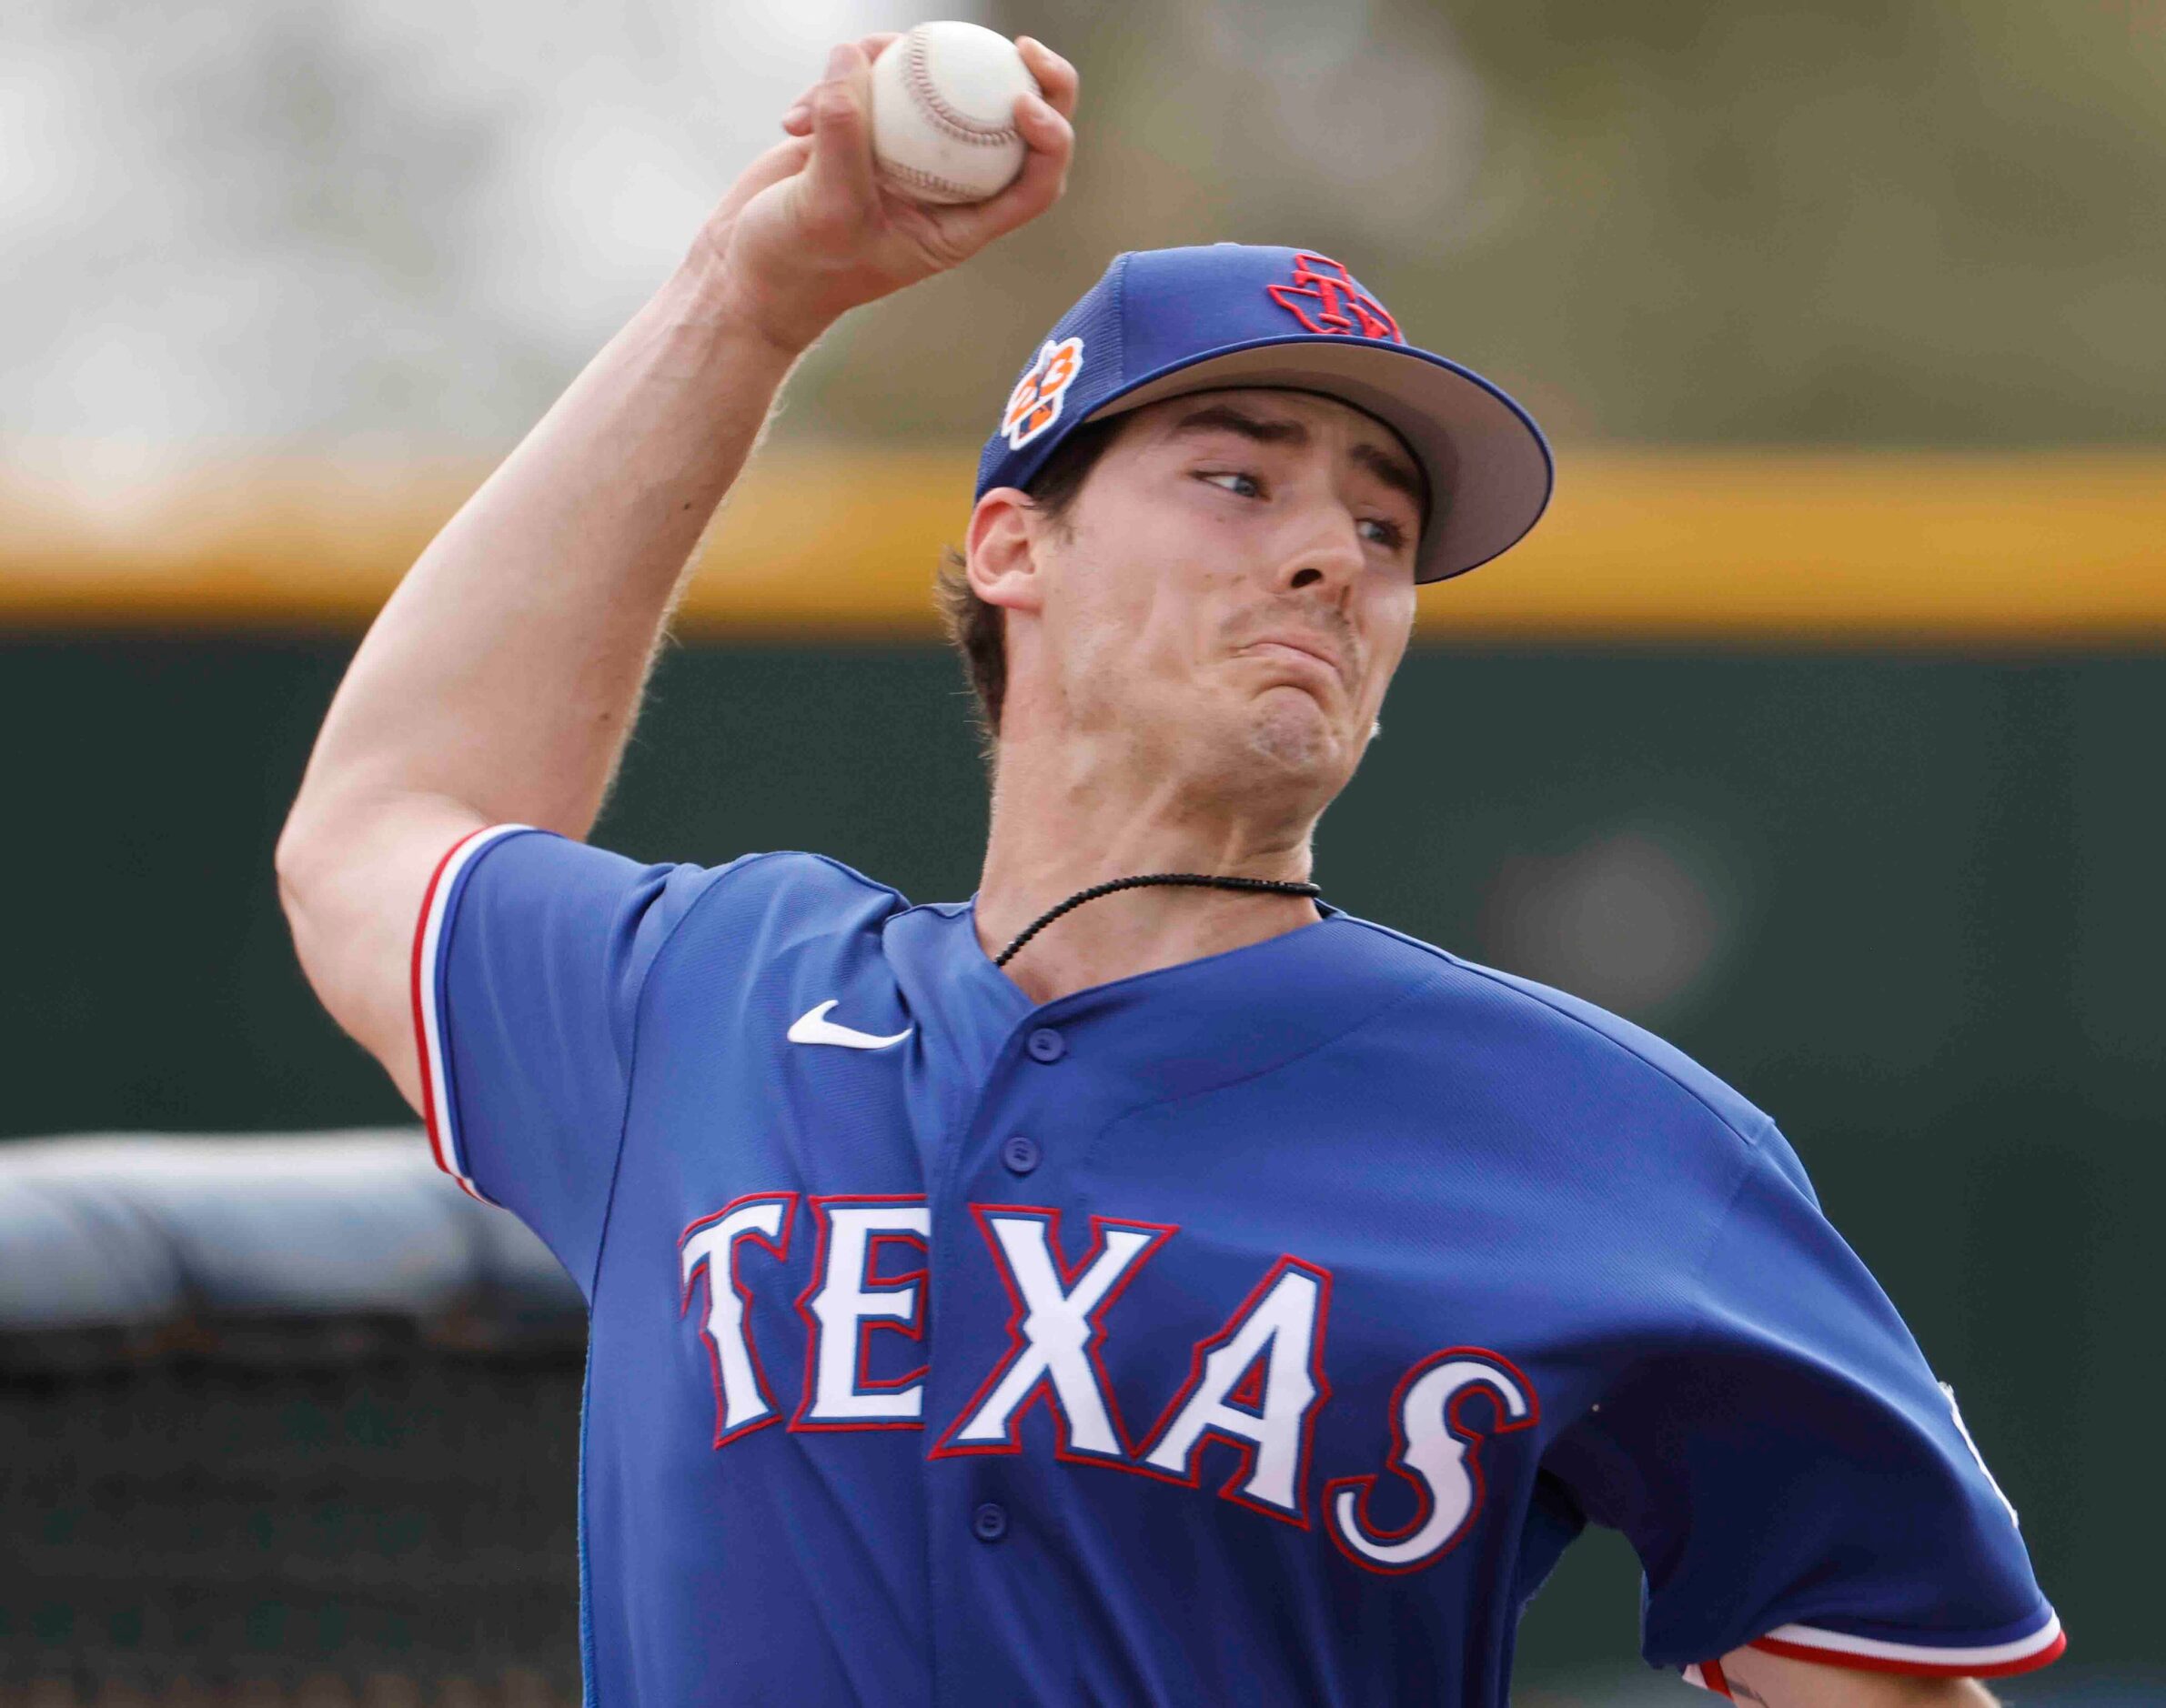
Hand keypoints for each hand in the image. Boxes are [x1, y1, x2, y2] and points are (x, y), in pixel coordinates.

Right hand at [690, 34, 1077, 355]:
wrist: (743, 273)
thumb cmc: (795, 267)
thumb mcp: (825, 210)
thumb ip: (845, 134)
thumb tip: (853, 55)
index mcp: (960, 226)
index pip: (1033, 185)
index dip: (1051, 140)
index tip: (1025, 103)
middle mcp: (944, 186)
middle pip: (1009, 124)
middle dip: (1026, 77)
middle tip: (1020, 43)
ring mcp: (906, 152)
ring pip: (935, 86)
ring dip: (895, 65)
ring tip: (836, 80)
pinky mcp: (865, 127)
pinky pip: (872, 79)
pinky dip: (834, 80)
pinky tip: (792, 117)